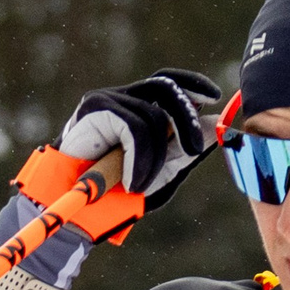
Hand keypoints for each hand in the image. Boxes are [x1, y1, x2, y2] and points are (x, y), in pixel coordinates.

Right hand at [57, 69, 221, 210]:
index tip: (214, 97)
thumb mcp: (160, 171)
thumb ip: (185, 150)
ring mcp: (105, 101)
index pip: (168, 82)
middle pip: (165, 88)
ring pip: (152, 116)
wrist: (73, 208)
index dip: (192, 84)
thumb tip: (215, 125)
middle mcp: (121, 98)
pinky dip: (137, 159)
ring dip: (153, 158)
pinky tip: (129, 181)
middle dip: (185, 119)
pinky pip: (134, 128)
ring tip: (138, 186)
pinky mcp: (94, 109)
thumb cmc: (114, 192)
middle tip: (191, 150)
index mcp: (135, 106)